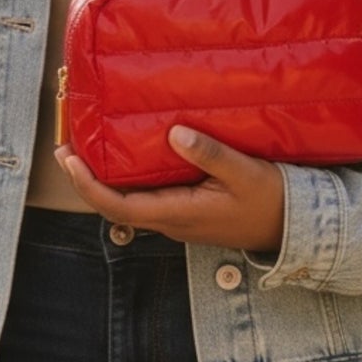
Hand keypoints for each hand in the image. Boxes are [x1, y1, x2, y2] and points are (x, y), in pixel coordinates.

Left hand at [57, 126, 284, 252]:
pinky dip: (128, 180)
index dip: (88, 186)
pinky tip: (129, 157)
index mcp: (179, 214)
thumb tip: (175, 134)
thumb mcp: (244, 172)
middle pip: (115, 206)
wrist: (295, 227)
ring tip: (89, 149)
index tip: (70, 161)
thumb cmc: (271, 199)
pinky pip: (147, 199)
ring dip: (104, 180)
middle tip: (67, 149)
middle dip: (86, 180)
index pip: (119, 206)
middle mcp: (171, 221)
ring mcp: (178, 220)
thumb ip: (210, 154)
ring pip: (129, 204)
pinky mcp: (186, 213)